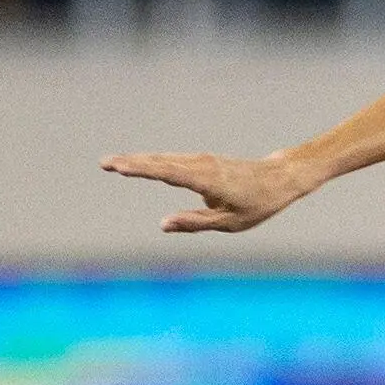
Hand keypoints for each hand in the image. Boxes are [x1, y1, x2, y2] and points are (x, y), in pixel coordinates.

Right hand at [100, 150, 315, 231]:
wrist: (280, 178)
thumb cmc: (258, 203)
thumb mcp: (230, 222)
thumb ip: (195, 223)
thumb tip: (163, 224)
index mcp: (208, 181)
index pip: (169, 173)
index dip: (142, 170)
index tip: (120, 167)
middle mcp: (202, 166)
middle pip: (161, 163)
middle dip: (132, 163)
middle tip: (104, 163)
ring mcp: (202, 161)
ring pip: (165, 160)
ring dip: (139, 160)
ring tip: (113, 163)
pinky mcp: (203, 162)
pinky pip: (174, 162)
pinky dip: (154, 162)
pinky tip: (137, 163)